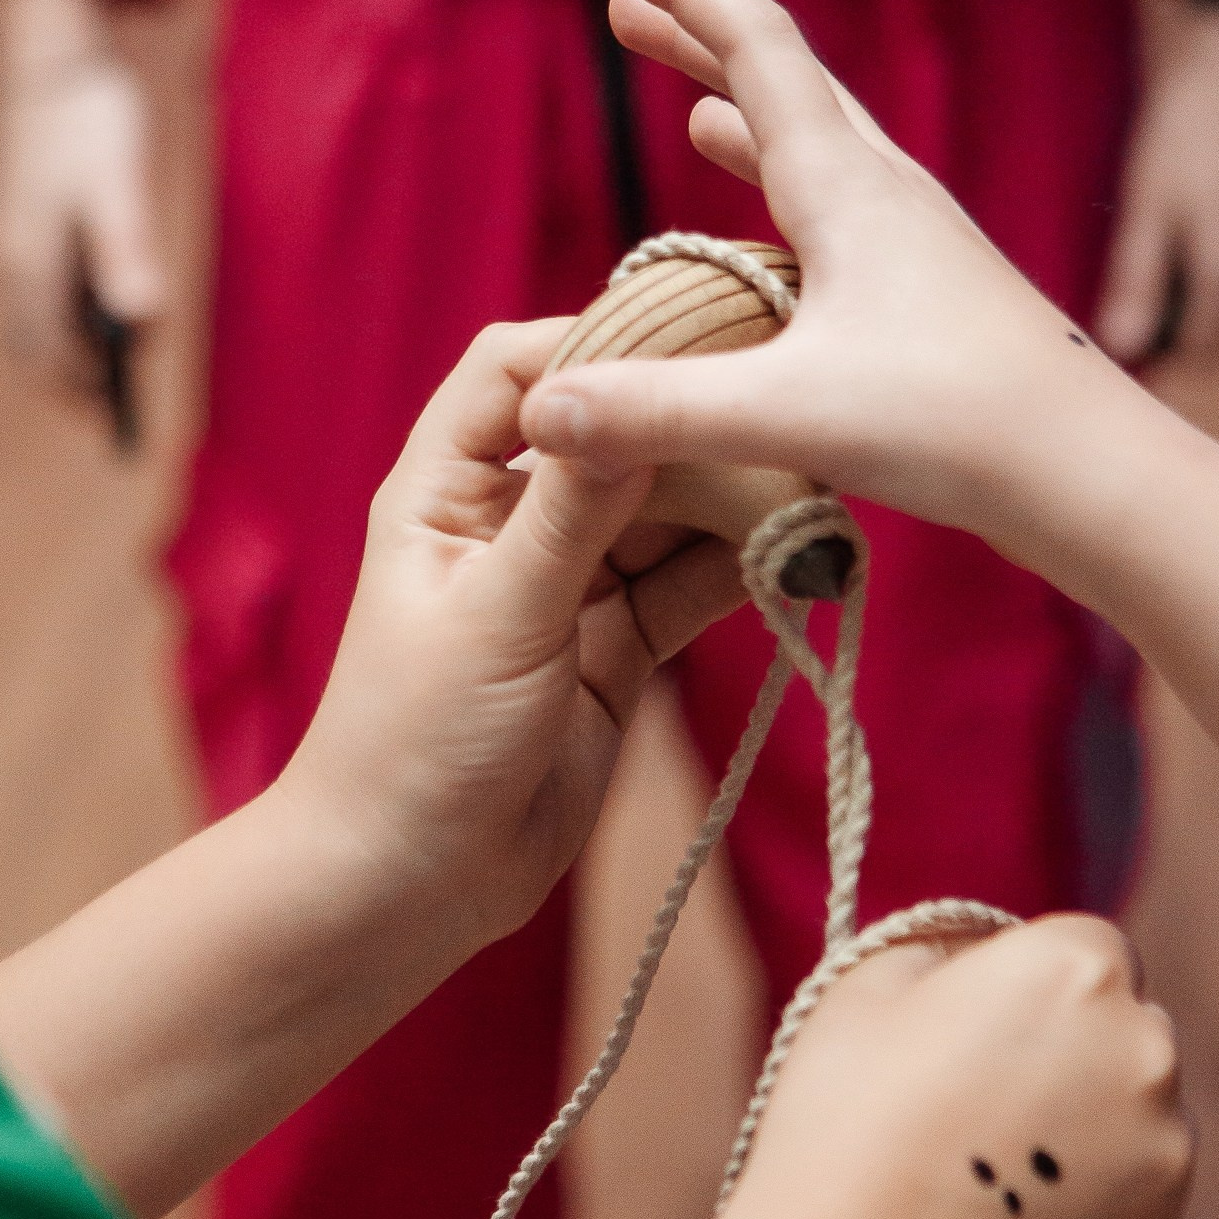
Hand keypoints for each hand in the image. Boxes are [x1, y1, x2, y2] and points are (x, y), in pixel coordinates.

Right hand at [0, 0, 166, 391]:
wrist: (47, 48)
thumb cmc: (89, 111)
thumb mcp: (120, 180)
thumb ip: (127, 249)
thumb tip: (140, 319)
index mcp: (32, 255)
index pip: (48, 349)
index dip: (80, 385)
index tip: (114, 414)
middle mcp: (11, 252)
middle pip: (31, 341)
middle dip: (67, 375)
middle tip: (111, 400)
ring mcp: (9, 232)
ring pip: (29, 313)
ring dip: (63, 343)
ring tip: (111, 358)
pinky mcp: (19, 212)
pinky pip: (34, 282)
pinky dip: (60, 307)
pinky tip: (94, 298)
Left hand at [282, 321, 748, 956]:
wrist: (408, 885)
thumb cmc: (415, 741)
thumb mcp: (499, 611)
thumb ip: (572, 511)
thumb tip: (632, 402)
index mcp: (444, 489)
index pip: (516, 371)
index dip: (594, 344)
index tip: (690, 333)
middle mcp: (506, 523)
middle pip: (607, 438)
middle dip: (686, 426)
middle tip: (779, 404)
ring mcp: (566, 586)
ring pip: (662, 513)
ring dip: (728, 499)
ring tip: (810, 481)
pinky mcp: (615, 651)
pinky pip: (687, 587)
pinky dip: (739, 567)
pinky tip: (798, 548)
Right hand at [516, 0, 1135, 555]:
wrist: (1093, 472)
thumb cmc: (958, 427)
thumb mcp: (789, 414)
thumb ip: (657, 408)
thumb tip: (537, 406)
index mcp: (846, 187)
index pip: (754, 47)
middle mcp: (884, 192)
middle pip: (782, 80)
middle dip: (697, 35)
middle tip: (623, 0)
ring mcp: (915, 239)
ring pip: (816, 142)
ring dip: (742, 109)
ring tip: (690, 102)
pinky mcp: (931, 292)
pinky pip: (840, 209)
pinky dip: (785, 190)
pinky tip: (770, 231)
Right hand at [719, 918, 1190, 1218]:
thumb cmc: (843, 1125)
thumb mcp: (867, 989)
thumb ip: (948, 947)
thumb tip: (982, 957)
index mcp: (1079, 968)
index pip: (1085, 948)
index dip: (1027, 984)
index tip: (972, 1029)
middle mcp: (1147, 1049)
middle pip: (1123, 1028)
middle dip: (1068, 1051)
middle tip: (974, 1102)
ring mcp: (1167, 1152)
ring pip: (1135, 1115)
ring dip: (1085, 1128)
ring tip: (985, 1175)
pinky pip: (1134, 1197)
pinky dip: (1088, 1203)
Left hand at [1096, 0, 1218, 365]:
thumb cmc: (1189, 122)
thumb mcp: (1148, 201)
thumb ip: (1137, 282)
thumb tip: (1121, 351)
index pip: (1196, 356)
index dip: (1155, 352)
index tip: (1120, 330)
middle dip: (1182, 317)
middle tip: (1139, 270)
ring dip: (1214, 281)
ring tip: (1178, 224)